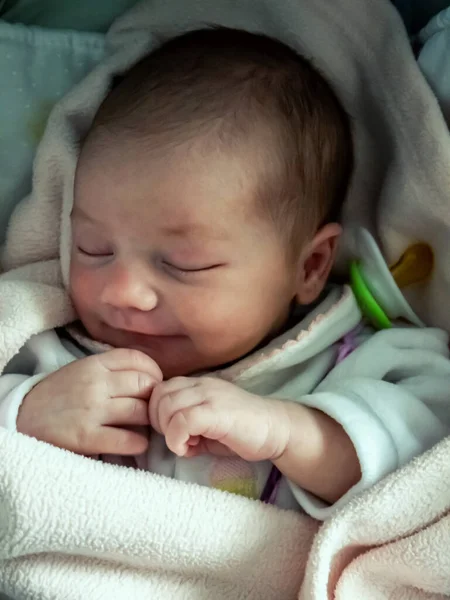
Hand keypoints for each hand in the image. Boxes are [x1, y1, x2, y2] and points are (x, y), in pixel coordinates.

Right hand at [17, 348, 161, 454]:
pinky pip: (129, 440)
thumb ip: (113, 370)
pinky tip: (134, 443)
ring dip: (149, 421)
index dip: (153, 372)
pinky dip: (139, 443)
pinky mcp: (88, 437)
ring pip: (141, 412)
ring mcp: (92, 410)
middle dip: (153, 398)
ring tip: (143, 426)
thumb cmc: (62, 394)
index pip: (137, 360)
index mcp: (95, 364)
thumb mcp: (84, 370)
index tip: (154, 384)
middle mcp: (95, 384)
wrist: (24, 417)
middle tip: (151, 408)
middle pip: (145, 386)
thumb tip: (152, 378)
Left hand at [149, 376, 290, 461]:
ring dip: (168, 431)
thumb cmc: (244, 430)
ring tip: (184, 444)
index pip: (160, 389)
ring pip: (167, 406)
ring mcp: (210, 395)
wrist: (277, 430)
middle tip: (176, 439)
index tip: (171, 432)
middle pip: (158, 395)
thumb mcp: (209, 425)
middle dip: (158, 422)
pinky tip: (190, 450)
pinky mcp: (217, 412)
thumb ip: (187, 425)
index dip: (156, 412)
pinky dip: (177, 439)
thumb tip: (172, 439)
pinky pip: (182, 421)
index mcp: (198, 384)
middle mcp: (202, 384)